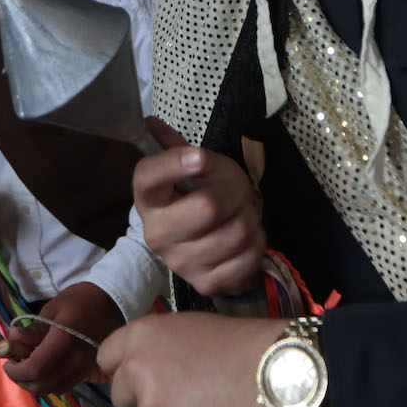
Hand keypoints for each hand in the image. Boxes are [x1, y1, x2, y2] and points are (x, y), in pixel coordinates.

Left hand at [3, 281, 124, 397]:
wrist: (114, 302)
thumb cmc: (81, 300)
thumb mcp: (53, 307)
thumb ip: (33, 329)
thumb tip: (11, 341)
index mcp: (63, 341)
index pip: (34, 368)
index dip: (16, 371)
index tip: (7, 363)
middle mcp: (75, 360)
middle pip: (41, 385)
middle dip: (22, 380)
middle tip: (15, 366)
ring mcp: (84, 368)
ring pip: (52, 389)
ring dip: (35, 384)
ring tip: (28, 367)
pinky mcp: (89, 371)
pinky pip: (64, 386)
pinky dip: (49, 383)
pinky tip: (46, 369)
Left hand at [99, 313, 286, 406]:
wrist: (276, 376)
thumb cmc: (243, 345)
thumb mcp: (193, 331)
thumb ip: (163, 351)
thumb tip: (159, 372)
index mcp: (140, 336)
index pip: (107, 357)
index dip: (125, 369)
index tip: (141, 377)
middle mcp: (136, 373)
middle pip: (121, 396)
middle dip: (143, 400)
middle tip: (178, 400)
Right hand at [135, 141, 265, 296]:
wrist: (200, 244)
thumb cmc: (198, 195)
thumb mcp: (194, 167)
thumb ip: (176, 146)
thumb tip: (151, 121)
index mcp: (148, 198)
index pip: (148, 177)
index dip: (174, 164)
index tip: (200, 157)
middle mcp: (156, 234)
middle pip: (209, 206)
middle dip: (236, 192)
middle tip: (240, 191)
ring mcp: (180, 263)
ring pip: (236, 232)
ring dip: (251, 218)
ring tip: (244, 215)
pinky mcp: (205, 284)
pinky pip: (248, 258)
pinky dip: (257, 244)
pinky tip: (246, 239)